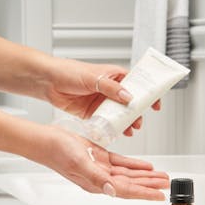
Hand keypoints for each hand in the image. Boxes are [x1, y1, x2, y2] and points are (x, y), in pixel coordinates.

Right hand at [41, 125, 168, 199]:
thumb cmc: (57, 153)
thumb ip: (97, 178)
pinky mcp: (99, 158)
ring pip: (129, 174)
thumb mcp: (79, 164)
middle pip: (131, 184)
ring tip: (160, 177)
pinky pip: (121, 163)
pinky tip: (145, 166)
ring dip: (145, 176)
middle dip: (150, 185)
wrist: (46, 141)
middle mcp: (101, 178)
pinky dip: (134, 164)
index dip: (144, 193)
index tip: (159, 196)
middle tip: (166, 185)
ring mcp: (100, 168)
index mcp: (97, 183)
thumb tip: (112, 190)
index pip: (126, 190)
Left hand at [46, 58, 160, 135]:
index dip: (147, 94)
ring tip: (130, 130)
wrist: (48, 82)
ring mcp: (102, 101)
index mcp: (114, 76)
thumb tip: (128, 97)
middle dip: (137, 113)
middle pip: (130, 103)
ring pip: (119, 114)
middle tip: (138, 122)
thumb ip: (111, 88)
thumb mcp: (93, 78)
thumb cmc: (69, 72)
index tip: (155, 104)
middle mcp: (110, 89)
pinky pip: (106, 121)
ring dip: (126, 122)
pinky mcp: (92, 112)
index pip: (136, 84)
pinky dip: (112, 128)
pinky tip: (117, 133)